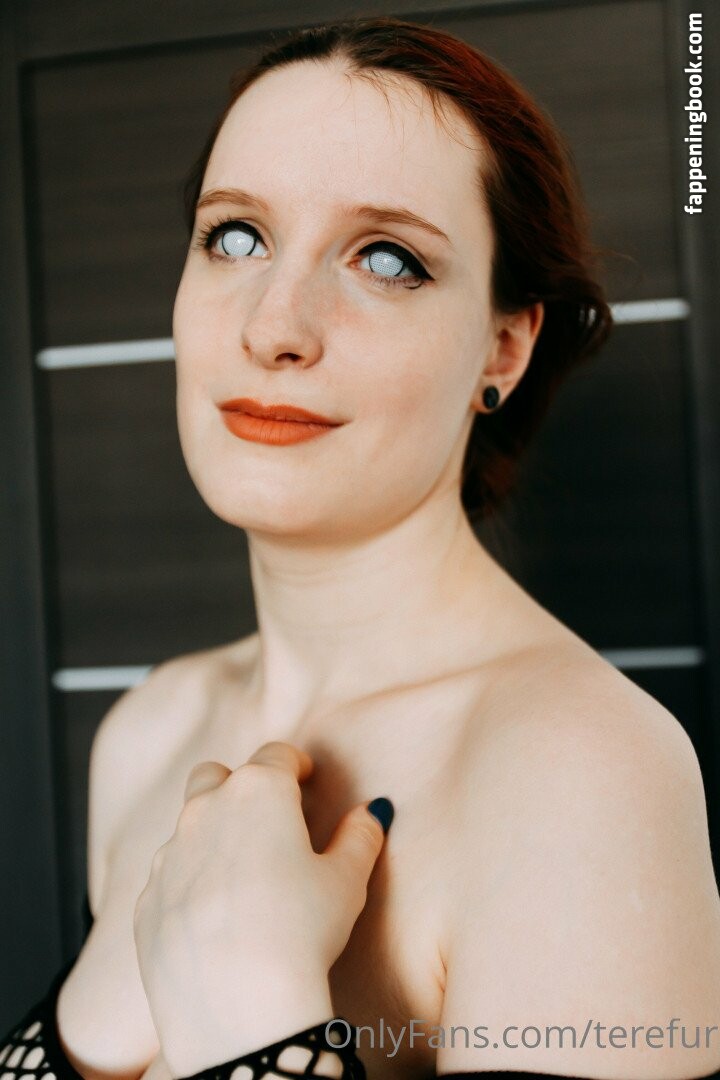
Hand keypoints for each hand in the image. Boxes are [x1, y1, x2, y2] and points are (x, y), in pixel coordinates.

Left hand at [133, 740, 390, 1075]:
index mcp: (259, 792)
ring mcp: (170, 855)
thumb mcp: (347, 882)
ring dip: (211, 835)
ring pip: (188, 825)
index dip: (295, 765)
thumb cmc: (300, 934)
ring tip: (243, 874)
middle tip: (267, 818)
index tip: (305, 779)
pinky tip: (216, 917)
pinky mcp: (146, 899)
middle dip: (240, 785)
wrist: (235, 1007)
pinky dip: (189, 882)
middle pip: (217, 775)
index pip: (277, 755)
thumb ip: (361, 836)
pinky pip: (169, 876)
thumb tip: (372, 811)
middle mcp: (206, 811)